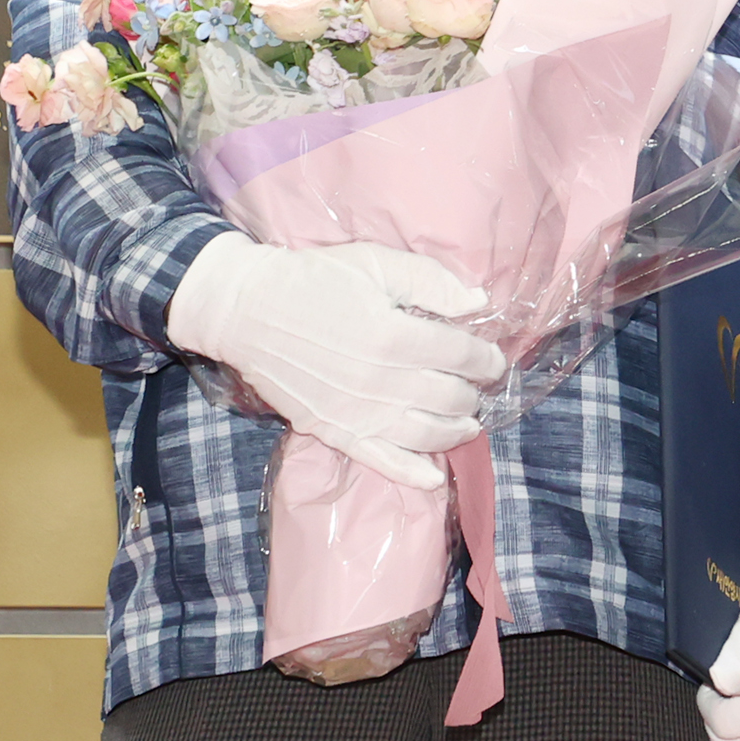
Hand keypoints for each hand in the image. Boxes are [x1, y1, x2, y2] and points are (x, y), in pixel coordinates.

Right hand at [165, 235, 496, 489]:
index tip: (493, 359)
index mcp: (395, 336)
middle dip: (473, 393)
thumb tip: (478, 302)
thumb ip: (431, 281)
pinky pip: (381, 460)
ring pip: (426, 434)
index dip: (486, 358)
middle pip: (449, 397)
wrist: (246, 310)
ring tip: (468, 423)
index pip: (462, 355)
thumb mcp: (376, 263)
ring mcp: (357, 412)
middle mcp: (381, 381)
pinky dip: (413, 473)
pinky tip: (434, 477)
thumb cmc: (313, 279)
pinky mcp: (334, 430)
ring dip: (456, 431)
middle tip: (479, 387)